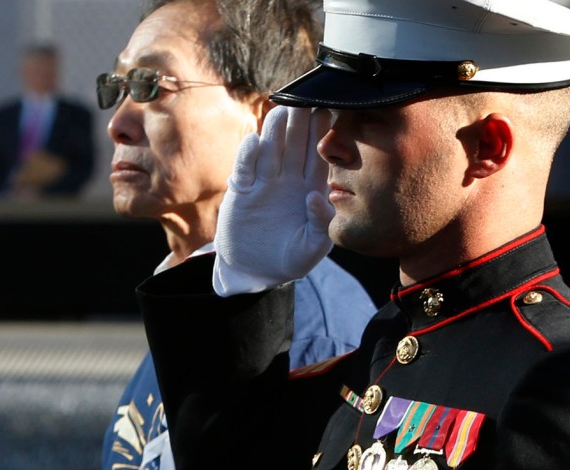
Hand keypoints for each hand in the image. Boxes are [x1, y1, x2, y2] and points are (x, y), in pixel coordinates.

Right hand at [213, 106, 335, 295]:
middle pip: (294, 144)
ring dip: (275, 130)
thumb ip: (321, 224)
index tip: (328, 112)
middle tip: (305, 99)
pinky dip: (247, 155)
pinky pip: (244, 168)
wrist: (256, 271)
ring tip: (281, 111)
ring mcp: (264, 182)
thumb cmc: (291, 258)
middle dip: (299, 122)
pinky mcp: (241, 190)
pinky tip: (254, 140)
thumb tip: (316, 197)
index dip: (322, 134)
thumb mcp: (312, 248)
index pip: (318, 155)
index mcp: (311, 187)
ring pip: (270, 149)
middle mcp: (288, 179)